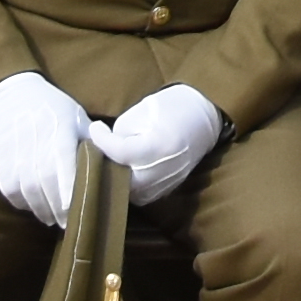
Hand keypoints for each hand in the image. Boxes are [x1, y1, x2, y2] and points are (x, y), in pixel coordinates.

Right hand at [0, 72, 89, 227]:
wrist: (6, 93)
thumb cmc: (49, 105)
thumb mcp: (74, 115)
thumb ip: (90, 140)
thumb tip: (111, 164)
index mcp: (58, 128)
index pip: (62, 162)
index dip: (67, 188)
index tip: (74, 208)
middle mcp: (34, 141)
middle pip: (44, 182)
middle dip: (57, 207)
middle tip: (70, 223)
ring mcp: (13, 151)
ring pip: (26, 189)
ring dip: (41, 209)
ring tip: (53, 220)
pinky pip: (9, 189)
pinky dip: (22, 202)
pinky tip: (34, 207)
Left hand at [93, 84, 228, 196]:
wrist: (205, 115)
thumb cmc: (173, 106)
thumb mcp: (143, 110)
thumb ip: (122, 131)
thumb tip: (107, 146)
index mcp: (157, 145)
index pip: (119, 151)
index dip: (101, 140)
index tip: (95, 128)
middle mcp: (163, 169)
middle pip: (122, 179)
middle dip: (107, 165)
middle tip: (100, 150)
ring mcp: (168, 181)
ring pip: (131, 192)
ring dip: (118, 178)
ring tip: (113, 161)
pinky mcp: (171, 187)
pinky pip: (144, 195)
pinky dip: (132, 185)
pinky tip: (128, 170)